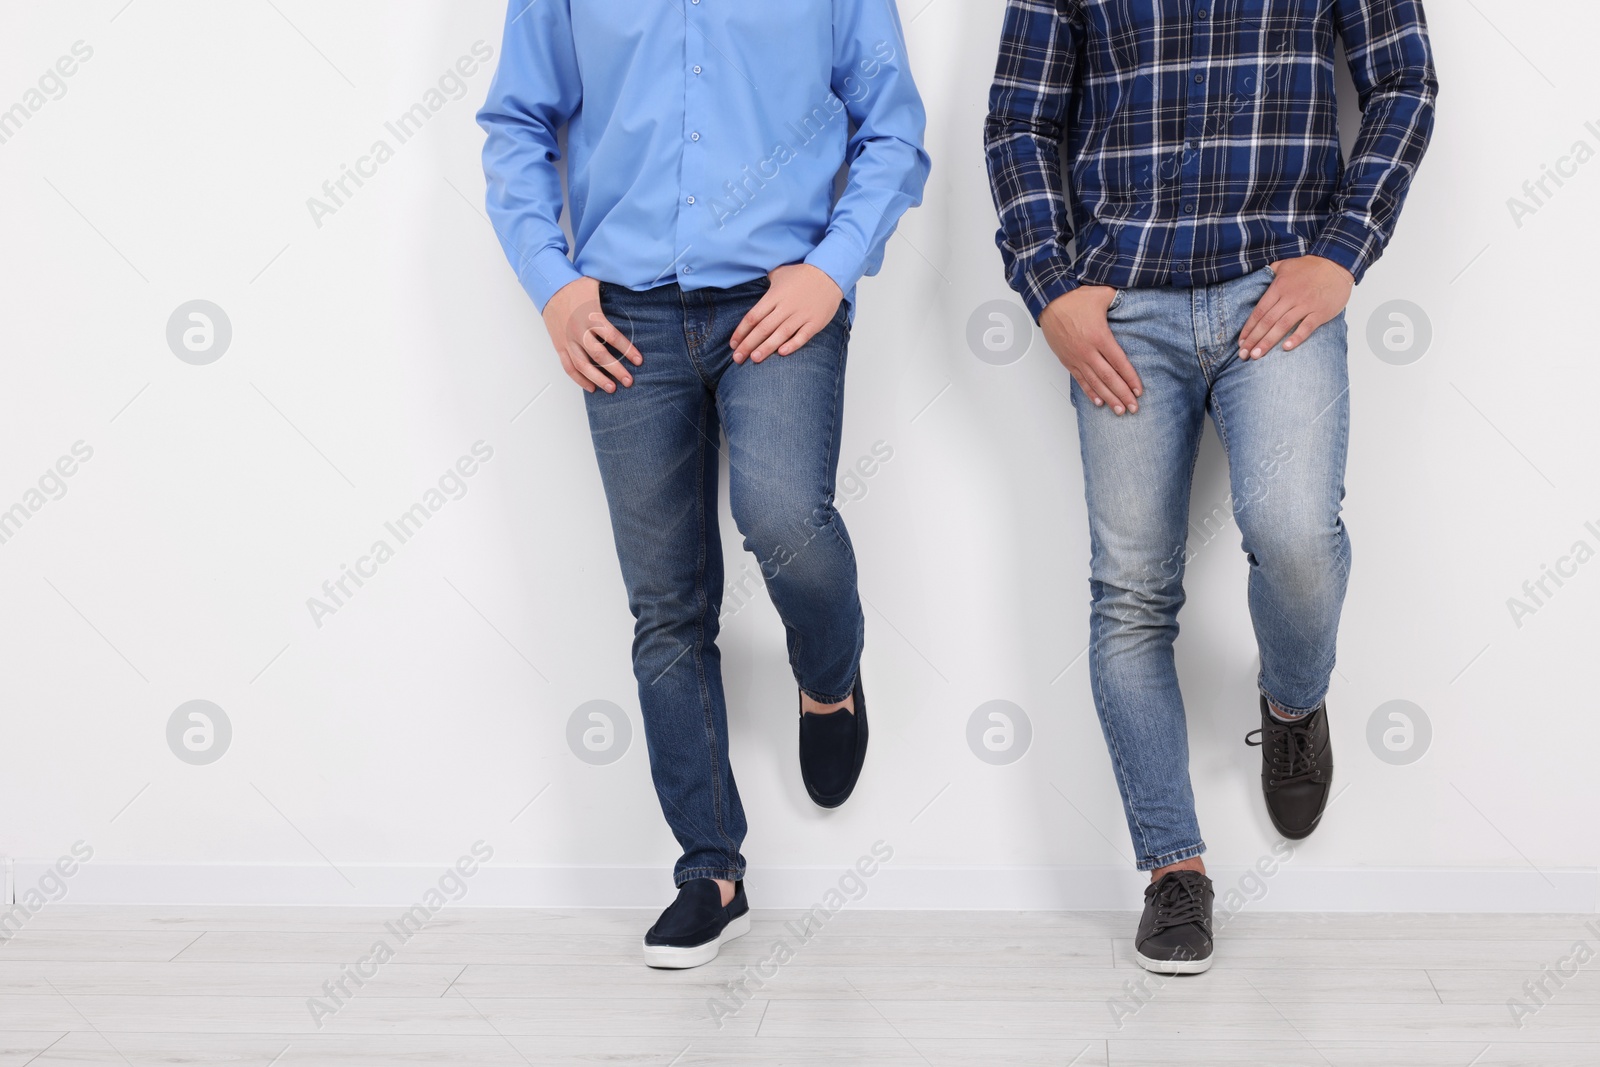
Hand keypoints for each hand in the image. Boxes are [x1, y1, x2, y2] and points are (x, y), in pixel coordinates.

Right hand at [543, 277, 641, 392]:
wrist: (548, 287)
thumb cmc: (575, 286)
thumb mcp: (597, 285)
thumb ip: (615, 292)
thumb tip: (635, 287)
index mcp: (591, 316)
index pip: (612, 337)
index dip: (627, 350)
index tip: (639, 361)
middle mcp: (579, 330)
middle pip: (599, 355)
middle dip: (616, 370)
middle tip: (629, 381)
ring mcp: (568, 340)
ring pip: (583, 365)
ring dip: (598, 379)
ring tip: (612, 389)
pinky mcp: (559, 345)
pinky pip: (568, 366)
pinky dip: (579, 379)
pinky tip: (591, 387)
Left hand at [730, 263, 842, 363]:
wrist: (830, 273)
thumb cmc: (803, 274)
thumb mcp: (780, 273)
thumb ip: (766, 283)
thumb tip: (753, 284)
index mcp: (774, 296)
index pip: (753, 317)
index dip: (741, 332)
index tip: (733, 344)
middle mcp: (786, 307)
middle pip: (763, 328)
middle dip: (748, 344)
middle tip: (738, 358)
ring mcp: (801, 315)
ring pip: (780, 334)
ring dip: (766, 347)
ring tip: (754, 359)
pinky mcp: (815, 322)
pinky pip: (802, 336)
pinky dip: (793, 344)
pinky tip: (782, 353)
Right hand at [1040, 286, 1141, 414]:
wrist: (1049, 301)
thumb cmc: (1074, 298)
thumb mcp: (1102, 295)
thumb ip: (1120, 299)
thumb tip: (1135, 295)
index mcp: (1100, 336)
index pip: (1119, 363)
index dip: (1130, 378)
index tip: (1139, 391)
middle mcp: (1088, 351)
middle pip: (1109, 378)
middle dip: (1122, 395)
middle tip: (1133, 408)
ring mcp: (1076, 358)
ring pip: (1095, 383)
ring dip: (1108, 398)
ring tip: (1119, 411)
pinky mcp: (1067, 360)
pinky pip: (1080, 380)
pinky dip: (1089, 392)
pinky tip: (1098, 402)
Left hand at [1238, 256, 1353, 359]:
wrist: (1336, 264)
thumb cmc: (1309, 266)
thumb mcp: (1284, 265)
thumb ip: (1269, 273)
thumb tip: (1255, 277)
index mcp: (1278, 287)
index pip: (1259, 311)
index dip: (1248, 328)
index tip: (1241, 342)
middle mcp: (1289, 297)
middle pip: (1267, 321)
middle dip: (1253, 340)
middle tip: (1243, 355)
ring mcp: (1305, 305)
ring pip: (1283, 326)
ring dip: (1268, 342)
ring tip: (1257, 355)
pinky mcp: (1320, 312)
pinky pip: (1306, 327)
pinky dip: (1297, 338)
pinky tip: (1286, 348)